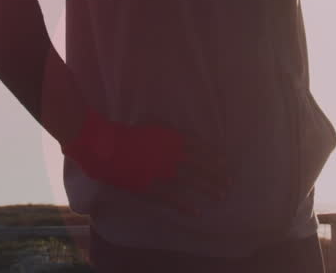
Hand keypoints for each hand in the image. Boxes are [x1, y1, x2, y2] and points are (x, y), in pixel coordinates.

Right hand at [62, 107, 229, 215]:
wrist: (105, 146)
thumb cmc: (127, 133)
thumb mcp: (150, 124)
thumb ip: (167, 129)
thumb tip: (181, 132)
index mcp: (171, 139)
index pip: (200, 148)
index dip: (214, 156)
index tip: (226, 162)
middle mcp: (171, 155)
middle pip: (200, 166)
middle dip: (217, 175)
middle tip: (230, 183)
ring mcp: (161, 172)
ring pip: (190, 182)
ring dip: (207, 189)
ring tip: (220, 196)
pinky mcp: (149, 187)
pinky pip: (171, 198)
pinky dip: (184, 205)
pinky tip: (196, 211)